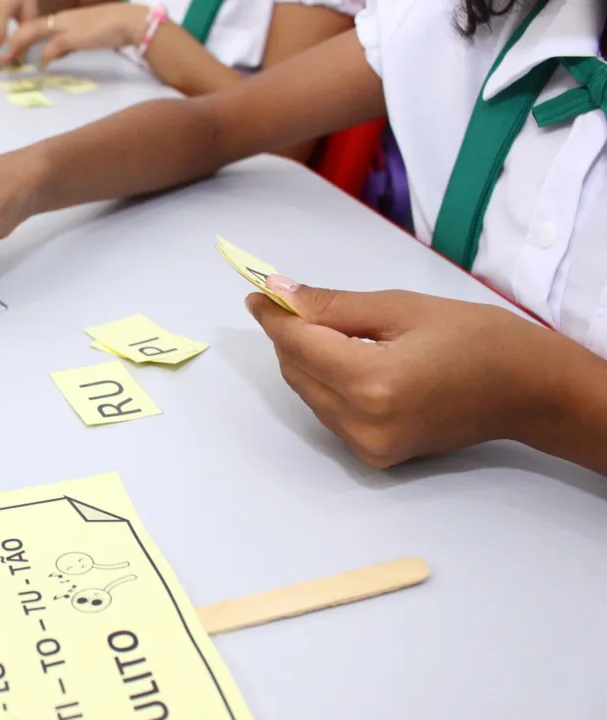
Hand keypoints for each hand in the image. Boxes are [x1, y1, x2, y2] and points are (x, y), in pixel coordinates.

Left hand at [0, 4, 148, 67]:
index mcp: (61, 19)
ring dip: (17, 46)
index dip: (19, 38)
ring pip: (32, 32)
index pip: (34, 26)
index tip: (9, 51)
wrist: (127, 22)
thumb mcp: (81, 38)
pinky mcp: (73, 36)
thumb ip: (64, 46)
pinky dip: (44, 58)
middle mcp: (59, 20)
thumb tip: (50, 59)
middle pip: (27, 28)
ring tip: (8, 59)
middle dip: (11, 42)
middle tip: (0, 57)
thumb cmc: (108, 30)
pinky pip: (52, 47)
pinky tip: (41, 67)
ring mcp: (65, 26)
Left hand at [246, 276, 562, 467]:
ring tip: (329, 326)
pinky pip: (329, 412)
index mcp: (373, 384)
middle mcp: (364, 424)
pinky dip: (326, 382)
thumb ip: (333, 305)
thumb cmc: (477, 338)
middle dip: (289, 335)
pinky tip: (347, 357)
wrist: (528, 390)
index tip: (258, 294)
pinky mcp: (375, 456)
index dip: (274, 317)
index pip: (299, 345)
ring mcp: (368, 446)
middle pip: (296, 372)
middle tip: (292, 301)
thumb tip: (280, 293)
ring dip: (306, 359)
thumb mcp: (402, 307)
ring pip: (309, 393)